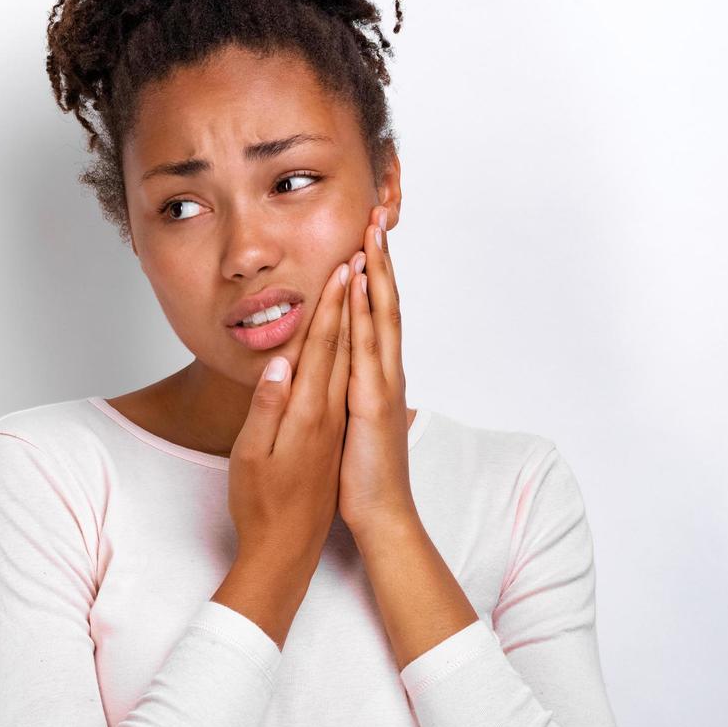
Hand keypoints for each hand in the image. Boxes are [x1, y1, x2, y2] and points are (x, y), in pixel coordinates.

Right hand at [223, 256, 353, 571]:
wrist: (292, 551)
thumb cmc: (265, 507)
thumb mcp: (255, 459)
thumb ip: (269, 408)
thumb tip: (280, 363)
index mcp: (314, 413)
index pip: (328, 345)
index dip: (336, 303)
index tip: (344, 264)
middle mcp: (336, 411)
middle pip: (353, 339)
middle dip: (361, 291)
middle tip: (368, 250)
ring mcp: (342, 420)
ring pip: (359, 353)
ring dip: (366, 308)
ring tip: (371, 272)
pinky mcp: (340, 429)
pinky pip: (355, 373)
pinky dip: (361, 342)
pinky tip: (360, 326)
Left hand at [336, 205, 416, 533]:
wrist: (380, 513)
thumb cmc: (361, 472)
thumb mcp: (349, 419)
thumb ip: (349, 389)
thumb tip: (343, 366)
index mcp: (375, 374)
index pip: (374, 312)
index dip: (372, 273)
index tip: (367, 235)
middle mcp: (384, 370)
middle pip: (383, 302)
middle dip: (380, 257)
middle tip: (377, 213)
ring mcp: (382, 382)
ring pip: (380, 315)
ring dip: (376, 272)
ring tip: (372, 231)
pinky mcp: (374, 400)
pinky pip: (368, 346)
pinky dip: (364, 310)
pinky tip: (358, 283)